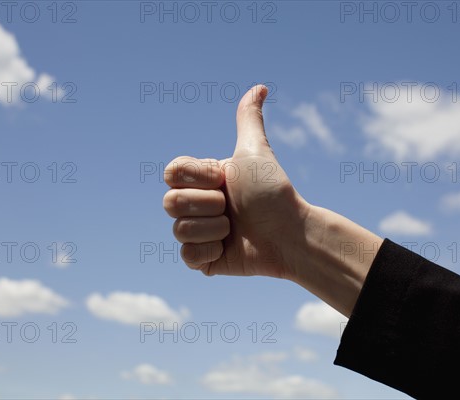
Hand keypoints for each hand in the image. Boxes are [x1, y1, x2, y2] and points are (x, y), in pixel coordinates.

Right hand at [163, 85, 307, 278]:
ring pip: (180, 230)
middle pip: (170, 203)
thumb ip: (248, 120)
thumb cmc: (273, 191)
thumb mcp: (255, 151)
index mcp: (202, 180)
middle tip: (232, 207)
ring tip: (235, 229)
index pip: (171, 174)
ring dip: (214, 228)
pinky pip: (187, 256)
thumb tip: (261, 87)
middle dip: (208, 204)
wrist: (289, 232)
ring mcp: (199, 233)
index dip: (198, 178)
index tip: (225, 180)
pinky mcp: (203, 260)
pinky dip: (210, 251)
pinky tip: (228, 247)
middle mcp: (196, 205)